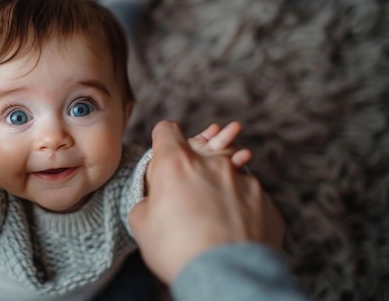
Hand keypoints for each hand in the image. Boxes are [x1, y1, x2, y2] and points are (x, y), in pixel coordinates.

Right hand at [129, 120, 283, 283]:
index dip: (162, 140)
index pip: (167, 130)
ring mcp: (244, 180)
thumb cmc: (178, 249)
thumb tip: (155, 201)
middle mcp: (212, 164)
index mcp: (177, 164)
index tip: (163, 154)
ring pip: (231, 169)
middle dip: (196, 162)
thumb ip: (147, 201)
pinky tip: (232, 226)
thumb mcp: (141, 225)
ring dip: (222, 181)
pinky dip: (241, 206)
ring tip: (214, 206)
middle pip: (205, 146)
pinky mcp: (266, 201)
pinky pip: (250, 196)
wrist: (227, 276)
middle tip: (190, 184)